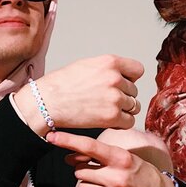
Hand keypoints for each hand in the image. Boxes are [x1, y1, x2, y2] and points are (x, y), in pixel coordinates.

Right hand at [12, 55, 142, 135]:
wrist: (47, 102)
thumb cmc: (61, 84)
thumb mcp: (87, 65)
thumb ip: (108, 69)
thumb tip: (123, 76)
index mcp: (110, 62)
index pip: (138, 70)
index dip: (130, 78)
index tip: (122, 84)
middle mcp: (115, 78)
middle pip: (134, 90)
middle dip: (123, 96)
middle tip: (105, 100)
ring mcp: (115, 98)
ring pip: (133, 106)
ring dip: (123, 110)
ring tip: (106, 110)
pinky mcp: (112, 117)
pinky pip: (129, 122)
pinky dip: (121, 124)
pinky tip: (107, 120)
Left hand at [46, 131, 174, 186]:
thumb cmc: (141, 175)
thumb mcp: (125, 159)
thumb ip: (99, 157)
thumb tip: (69, 158)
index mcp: (122, 159)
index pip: (90, 147)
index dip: (69, 141)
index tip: (52, 136)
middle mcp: (117, 177)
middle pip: (80, 171)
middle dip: (85, 172)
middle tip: (100, 174)